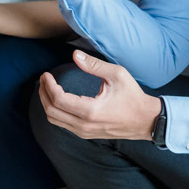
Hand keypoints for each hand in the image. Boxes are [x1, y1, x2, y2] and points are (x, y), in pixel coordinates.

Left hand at [38, 50, 161, 140]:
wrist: (146, 120)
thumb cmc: (133, 96)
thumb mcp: (117, 75)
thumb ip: (94, 64)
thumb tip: (74, 55)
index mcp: (91, 110)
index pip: (58, 99)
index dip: (48, 85)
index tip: (46, 74)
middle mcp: (85, 124)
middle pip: (51, 111)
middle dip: (43, 93)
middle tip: (43, 79)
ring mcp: (84, 132)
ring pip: (54, 120)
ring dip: (47, 102)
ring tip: (47, 87)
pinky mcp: (86, 134)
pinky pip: (62, 124)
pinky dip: (55, 111)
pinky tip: (57, 98)